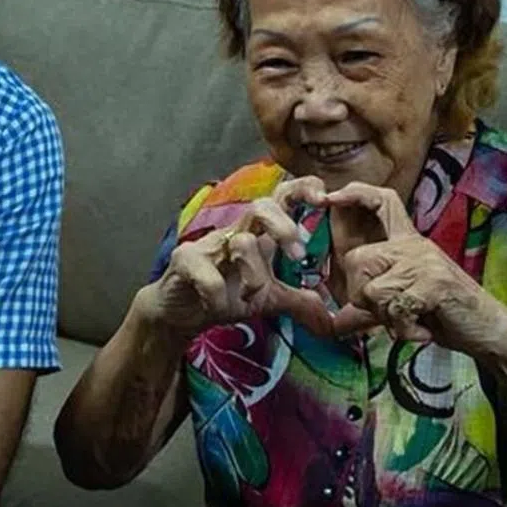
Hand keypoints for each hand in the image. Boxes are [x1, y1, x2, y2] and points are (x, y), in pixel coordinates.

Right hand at [138, 176, 334, 337]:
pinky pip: (210, 276)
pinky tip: (215, 305)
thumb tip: (329, 317)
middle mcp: (235, 231)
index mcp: (258, 234)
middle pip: (262, 205)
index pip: (282, 198)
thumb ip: (297, 302)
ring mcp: (208, 244)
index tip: (324, 200)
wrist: (177, 312)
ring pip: (241, 242)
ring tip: (249, 296)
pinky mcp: (185, 260)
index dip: (303, 189)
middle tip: (298, 255)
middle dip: (284, 227)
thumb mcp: (267, 301)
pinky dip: (218, 296)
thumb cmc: (221, 294)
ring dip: (254, 276)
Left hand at [327, 182, 506, 354]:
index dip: (355, 193)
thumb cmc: (442, 314)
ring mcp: (425, 262)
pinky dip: (403, 328)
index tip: (328, 198)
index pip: (382, 201)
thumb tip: (328, 321)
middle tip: (391, 309)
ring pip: (371, 289)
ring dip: (385, 315)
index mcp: (407, 241)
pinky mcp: (434, 283)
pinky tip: (421, 328)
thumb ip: (371, 294)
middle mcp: (415, 245)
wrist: (491, 330)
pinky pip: (394, 308)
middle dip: (361, 296)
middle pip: (356, 260)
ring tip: (410, 317)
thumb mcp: (401, 297)